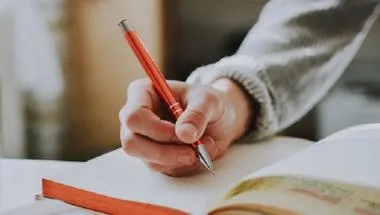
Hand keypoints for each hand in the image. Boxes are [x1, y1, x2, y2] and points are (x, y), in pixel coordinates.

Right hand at [119, 78, 252, 175]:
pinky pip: (160, 167)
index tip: (183, 134)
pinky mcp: (151, 156)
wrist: (217, 119)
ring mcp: (141, 138)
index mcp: (142, 93)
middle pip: (132, 142)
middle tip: (192, 150)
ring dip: (178, 158)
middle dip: (164, 151)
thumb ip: (197, 114)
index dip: (156, 129)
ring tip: (203, 146)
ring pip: (147, 159)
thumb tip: (185, 134)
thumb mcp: (209, 101)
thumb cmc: (207, 102)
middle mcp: (135, 117)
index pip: (134, 116)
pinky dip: (182, 163)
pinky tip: (198, 151)